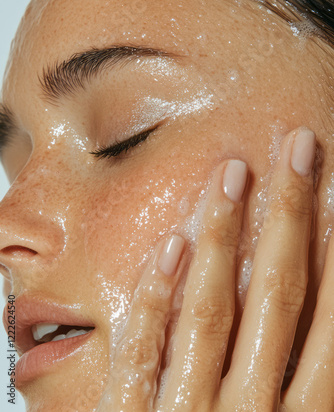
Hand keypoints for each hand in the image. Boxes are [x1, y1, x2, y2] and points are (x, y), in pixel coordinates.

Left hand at [97, 127, 333, 410]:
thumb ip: (300, 384)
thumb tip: (311, 315)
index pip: (329, 322)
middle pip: (278, 293)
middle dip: (290, 214)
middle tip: (298, 147)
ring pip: (209, 310)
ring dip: (223, 234)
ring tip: (231, 172)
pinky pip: (143, 352)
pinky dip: (157, 296)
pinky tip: (171, 243)